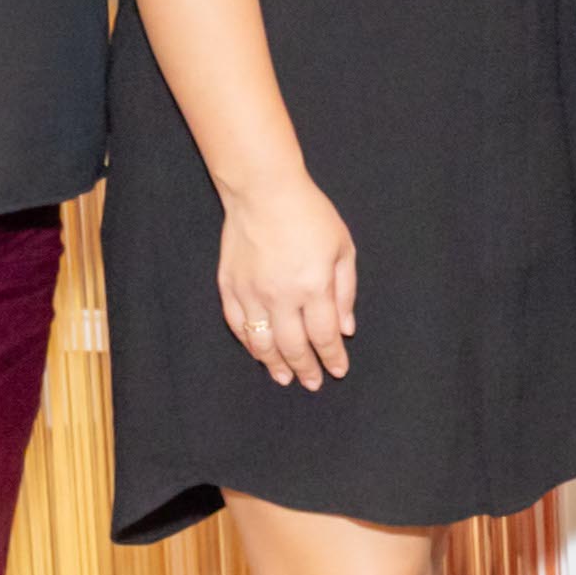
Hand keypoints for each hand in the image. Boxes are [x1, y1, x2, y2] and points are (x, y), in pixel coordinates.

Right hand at [214, 177, 356, 389]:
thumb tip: (345, 330)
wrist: (263, 191)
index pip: (324, 336)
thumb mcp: (342, 248)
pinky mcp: (229, 286)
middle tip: (312, 383)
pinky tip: (259, 352)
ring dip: (274, 364)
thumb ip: (345, 292)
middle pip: (293, 346)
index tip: (337, 371)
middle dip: (305, 369)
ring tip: (284, 377)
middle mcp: (281, 295)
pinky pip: (238, 325)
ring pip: (262, 342)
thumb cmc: (309, 215)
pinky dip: (249, 344)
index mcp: (313, 286)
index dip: (332, 358)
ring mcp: (251, 293)